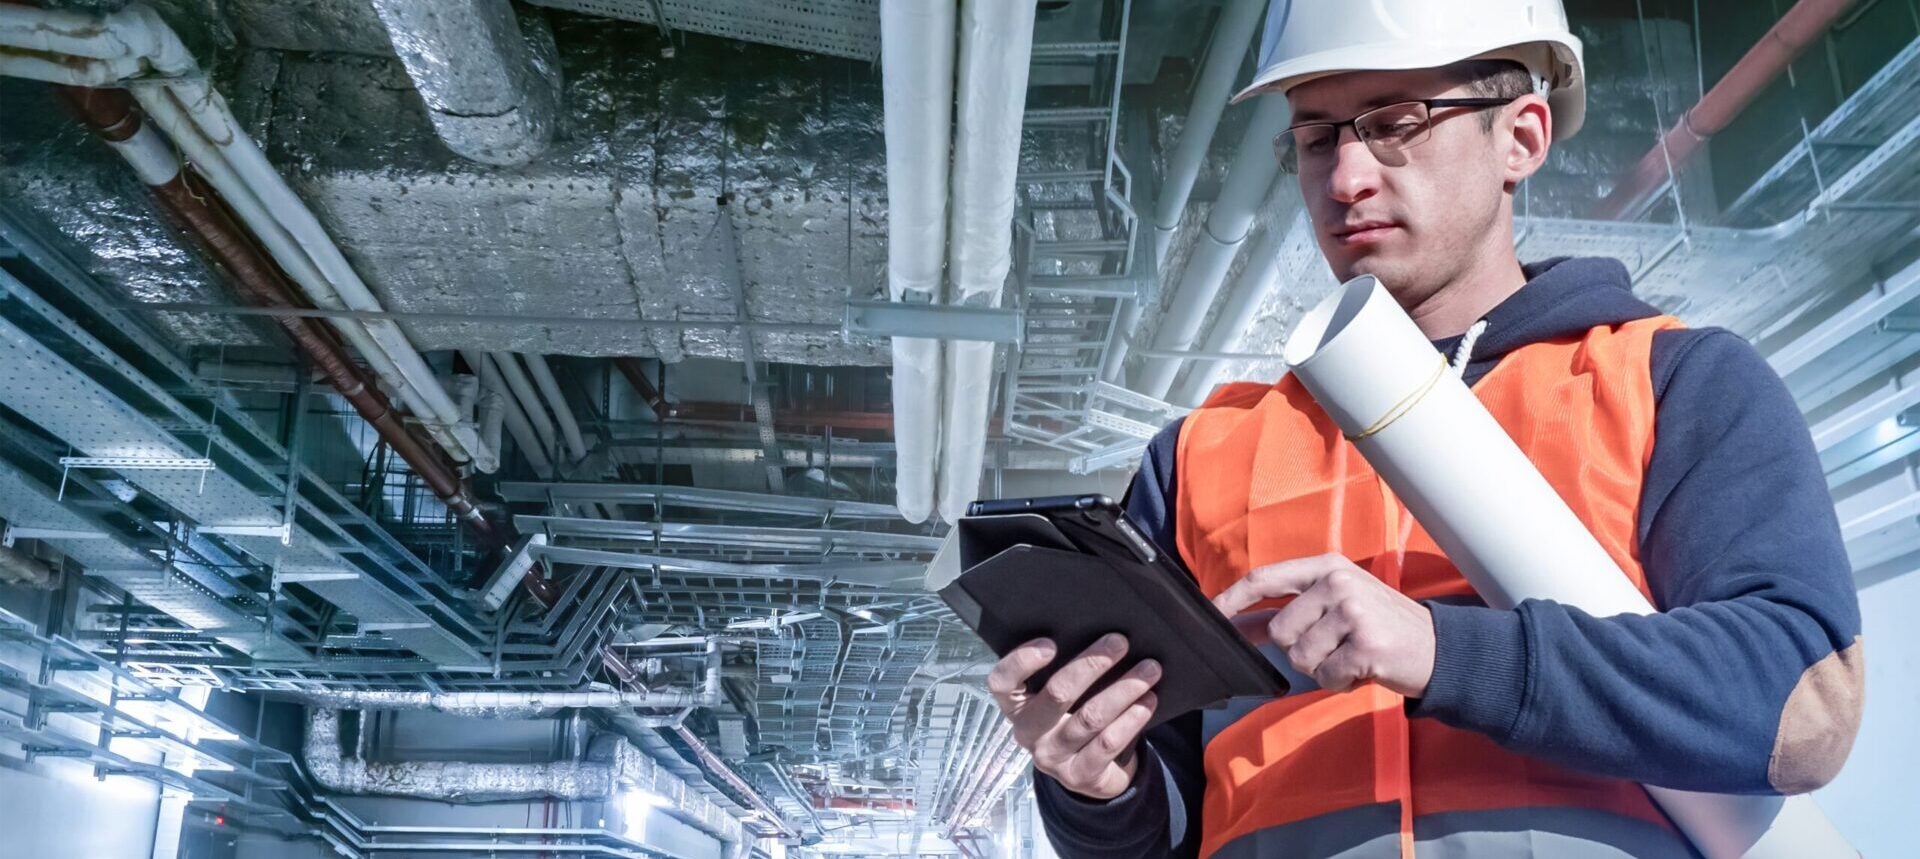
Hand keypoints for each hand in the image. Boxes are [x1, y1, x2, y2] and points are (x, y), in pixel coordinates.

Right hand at [985, 633, 1161, 800]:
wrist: (1088, 772)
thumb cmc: (1072, 718)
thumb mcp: (1059, 699)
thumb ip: (1065, 673)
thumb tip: (1100, 637)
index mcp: (1016, 706)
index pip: (1002, 682)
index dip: (1021, 661)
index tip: (1050, 643)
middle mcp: (1028, 733)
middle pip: (1057, 694)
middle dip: (1092, 665)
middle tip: (1120, 642)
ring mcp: (1052, 758)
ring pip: (1090, 718)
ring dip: (1123, 689)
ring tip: (1149, 670)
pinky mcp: (1079, 776)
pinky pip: (1108, 743)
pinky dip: (1132, 718)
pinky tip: (1148, 701)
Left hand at [1212, 553, 1435, 696]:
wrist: (1439, 649)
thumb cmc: (1378, 627)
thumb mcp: (1334, 604)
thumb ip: (1287, 610)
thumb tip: (1234, 623)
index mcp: (1327, 566)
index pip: (1265, 578)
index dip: (1233, 599)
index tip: (1211, 615)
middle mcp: (1338, 583)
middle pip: (1279, 631)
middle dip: (1299, 650)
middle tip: (1334, 646)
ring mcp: (1354, 612)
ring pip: (1300, 658)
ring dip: (1322, 668)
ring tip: (1351, 656)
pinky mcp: (1367, 645)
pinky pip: (1327, 677)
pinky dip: (1341, 683)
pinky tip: (1364, 669)